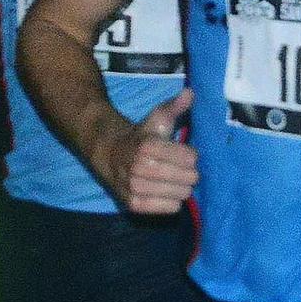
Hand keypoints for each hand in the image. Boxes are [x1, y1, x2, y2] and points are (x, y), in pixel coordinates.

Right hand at [96, 89, 196, 215]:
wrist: (109, 154)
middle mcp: (139, 168)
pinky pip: (170, 208)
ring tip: (173, 180)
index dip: (190, 155)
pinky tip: (165, 191)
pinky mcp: (134, 205)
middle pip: (189, 178)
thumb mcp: (156, 119)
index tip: (184, 153)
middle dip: (189, 173)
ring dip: (181, 187)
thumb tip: (191, 93)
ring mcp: (135, 188)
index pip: (190, 159)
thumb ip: (174, 107)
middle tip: (180, 168)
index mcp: (147, 146)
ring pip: (181, 194)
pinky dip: (172, 201)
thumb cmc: (140, 137)